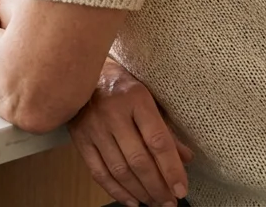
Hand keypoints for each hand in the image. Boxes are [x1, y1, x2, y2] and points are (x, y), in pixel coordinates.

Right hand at [68, 58, 191, 206]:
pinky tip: (131, 200)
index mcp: (136, 98)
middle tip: (169, 202)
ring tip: (154, 202)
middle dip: (157, 186)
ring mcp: (94, 127)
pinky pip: (98, 171)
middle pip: (138, 159)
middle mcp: (113, 113)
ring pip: (119, 169)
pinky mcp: (80, 138)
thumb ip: (166, 129)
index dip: (171, 169)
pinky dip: (116, 190)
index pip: (158, 141)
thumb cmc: (122, 85)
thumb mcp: (149, 98)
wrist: (83, 72)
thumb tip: (185, 158)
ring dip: (139, 191)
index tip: (181, 189)